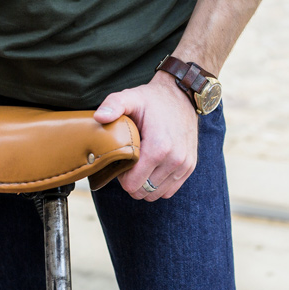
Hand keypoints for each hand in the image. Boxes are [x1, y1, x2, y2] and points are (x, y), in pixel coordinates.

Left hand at [94, 72, 198, 200]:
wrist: (181, 95)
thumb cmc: (152, 99)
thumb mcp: (130, 97)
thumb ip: (113, 106)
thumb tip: (99, 117)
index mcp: (158, 147)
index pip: (132, 184)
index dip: (121, 176)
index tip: (121, 160)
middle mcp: (175, 159)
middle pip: (143, 191)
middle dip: (132, 180)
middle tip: (129, 162)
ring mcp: (184, 164)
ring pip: (156, 194)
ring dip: (145, 184)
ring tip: (141, 164)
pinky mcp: (189, 166)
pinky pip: (170, 190)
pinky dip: (159, 184)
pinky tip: (153, 168)